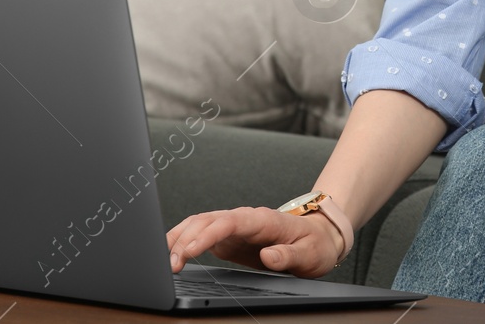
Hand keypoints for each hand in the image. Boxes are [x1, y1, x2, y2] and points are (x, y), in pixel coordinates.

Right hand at [165, 207, 344, 278]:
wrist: (318, 238)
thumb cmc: (314, 245)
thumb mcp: (310, 254)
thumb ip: (288, 255)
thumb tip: (268, 257)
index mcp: (263, 219)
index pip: (228, 222)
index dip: (206, 235)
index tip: (188, 251)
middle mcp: (244, 218)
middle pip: (207, 220)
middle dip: (184, 239)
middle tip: (171, 265)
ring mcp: (234, 226)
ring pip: (199, 224)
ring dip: (179, 239)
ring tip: (166, 262)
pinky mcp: (228, 237)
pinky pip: (200, 235)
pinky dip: (183, 242)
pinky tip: (171, 254)